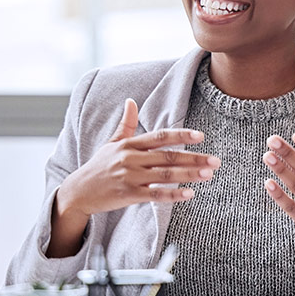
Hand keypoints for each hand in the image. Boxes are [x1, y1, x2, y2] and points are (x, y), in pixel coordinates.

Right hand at [48, 99, 218, 257]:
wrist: (79, 191)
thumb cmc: (99, 167)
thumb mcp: (110, 143)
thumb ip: (125, 124)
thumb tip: (130, 101)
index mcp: (129, 144)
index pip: (160, 137)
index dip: (181, 135)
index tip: (200, 136)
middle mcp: (130, 158)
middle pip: (168, 156)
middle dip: (194, 158)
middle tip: (215, 160)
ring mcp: (129, 177)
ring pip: (165, 175)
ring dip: (189, 175)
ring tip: (209, 174)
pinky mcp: (128, 194)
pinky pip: (155, 194)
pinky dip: (173, 194)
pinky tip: (189, 194)